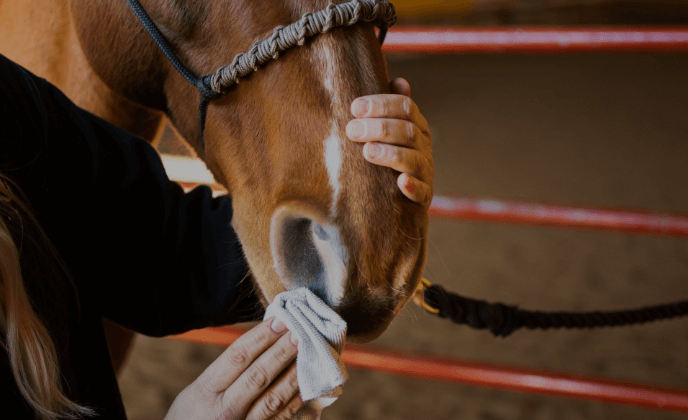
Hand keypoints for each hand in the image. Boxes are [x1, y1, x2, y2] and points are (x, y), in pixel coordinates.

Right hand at [165, 318, 302, 419]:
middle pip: (257, 376)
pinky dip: (295, 402)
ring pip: (272, 400)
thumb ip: (224, 372)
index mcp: (205, 391)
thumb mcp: (197, 392)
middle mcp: (223, 410)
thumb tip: (261, 341)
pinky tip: (308, 386)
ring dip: (293, 375)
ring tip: (309, 355)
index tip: (280, 320)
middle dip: (281, 352)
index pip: (237, 357)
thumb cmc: (194, 417)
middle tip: (300, 332)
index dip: (260, 337)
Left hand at [346, 78, 433, 206]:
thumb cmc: (389, 153)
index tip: (354, 108)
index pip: (405, 107)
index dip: (381, 105)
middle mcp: (423, 146)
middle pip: (407, 131)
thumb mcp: (391, 130)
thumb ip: (390, 108)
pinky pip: (422, 192)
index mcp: (416, 125)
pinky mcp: (424, 195)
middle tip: (352, 130)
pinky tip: (401, 182)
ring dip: (391, 154)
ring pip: (413, 159)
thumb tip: (399, 80)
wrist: (400, 197)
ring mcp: (425, 171)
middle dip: (379, 128)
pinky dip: (413, 187)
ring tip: (367, 152)